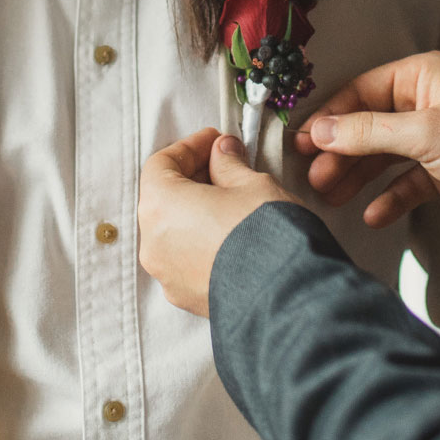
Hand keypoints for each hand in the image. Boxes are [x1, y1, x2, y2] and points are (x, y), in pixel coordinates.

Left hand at [138, 128, 296, 317]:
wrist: (287, 295)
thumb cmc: (266, 234)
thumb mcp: (252, 184)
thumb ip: (229, 164)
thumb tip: (222, 153)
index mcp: (161, 206)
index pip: (161, 164)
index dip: (189, 147)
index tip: (214, 142)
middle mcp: (153, 243)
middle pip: (163, 198)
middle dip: (192, 178)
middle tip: (225, 166)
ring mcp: (166, 275)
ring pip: (172, 232)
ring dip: (195, 212)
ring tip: (231, 203)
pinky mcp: (184, 297)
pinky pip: (184, 260)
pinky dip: (200, 242)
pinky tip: (230, 235)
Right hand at [294, 51, 439, 225]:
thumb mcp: (423, 133)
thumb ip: (368, 132)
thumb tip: (320, 130)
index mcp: (423, 77)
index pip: (363, 92)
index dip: (332, 117)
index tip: (304, 142)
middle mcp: (427, 101)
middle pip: (370, 125)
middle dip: (341, 152)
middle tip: (315, 177)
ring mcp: (436, 136)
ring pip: (385, 155)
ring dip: (358, 176)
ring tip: (332, 197)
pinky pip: (408, 181)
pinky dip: (390, 197)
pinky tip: (373, 214)